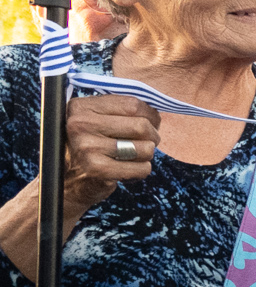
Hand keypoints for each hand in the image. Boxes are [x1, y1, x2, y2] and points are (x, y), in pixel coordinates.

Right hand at [59, 93, 160, 212]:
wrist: (68, 181)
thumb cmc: (91, 145)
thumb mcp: (96, 120)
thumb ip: (119, 110)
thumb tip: (156, 109)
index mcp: (81, 107)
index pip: (133, 105)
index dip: (151, 115)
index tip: (151, 123)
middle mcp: (80, 124)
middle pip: (141, 126)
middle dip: (152, 136)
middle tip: (145, 143)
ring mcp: (87, 147)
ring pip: (145, 148)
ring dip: (147, 155)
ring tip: (132, 157)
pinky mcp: (97, 169)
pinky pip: (142, 168)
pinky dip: (142, 170)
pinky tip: (126, 170)